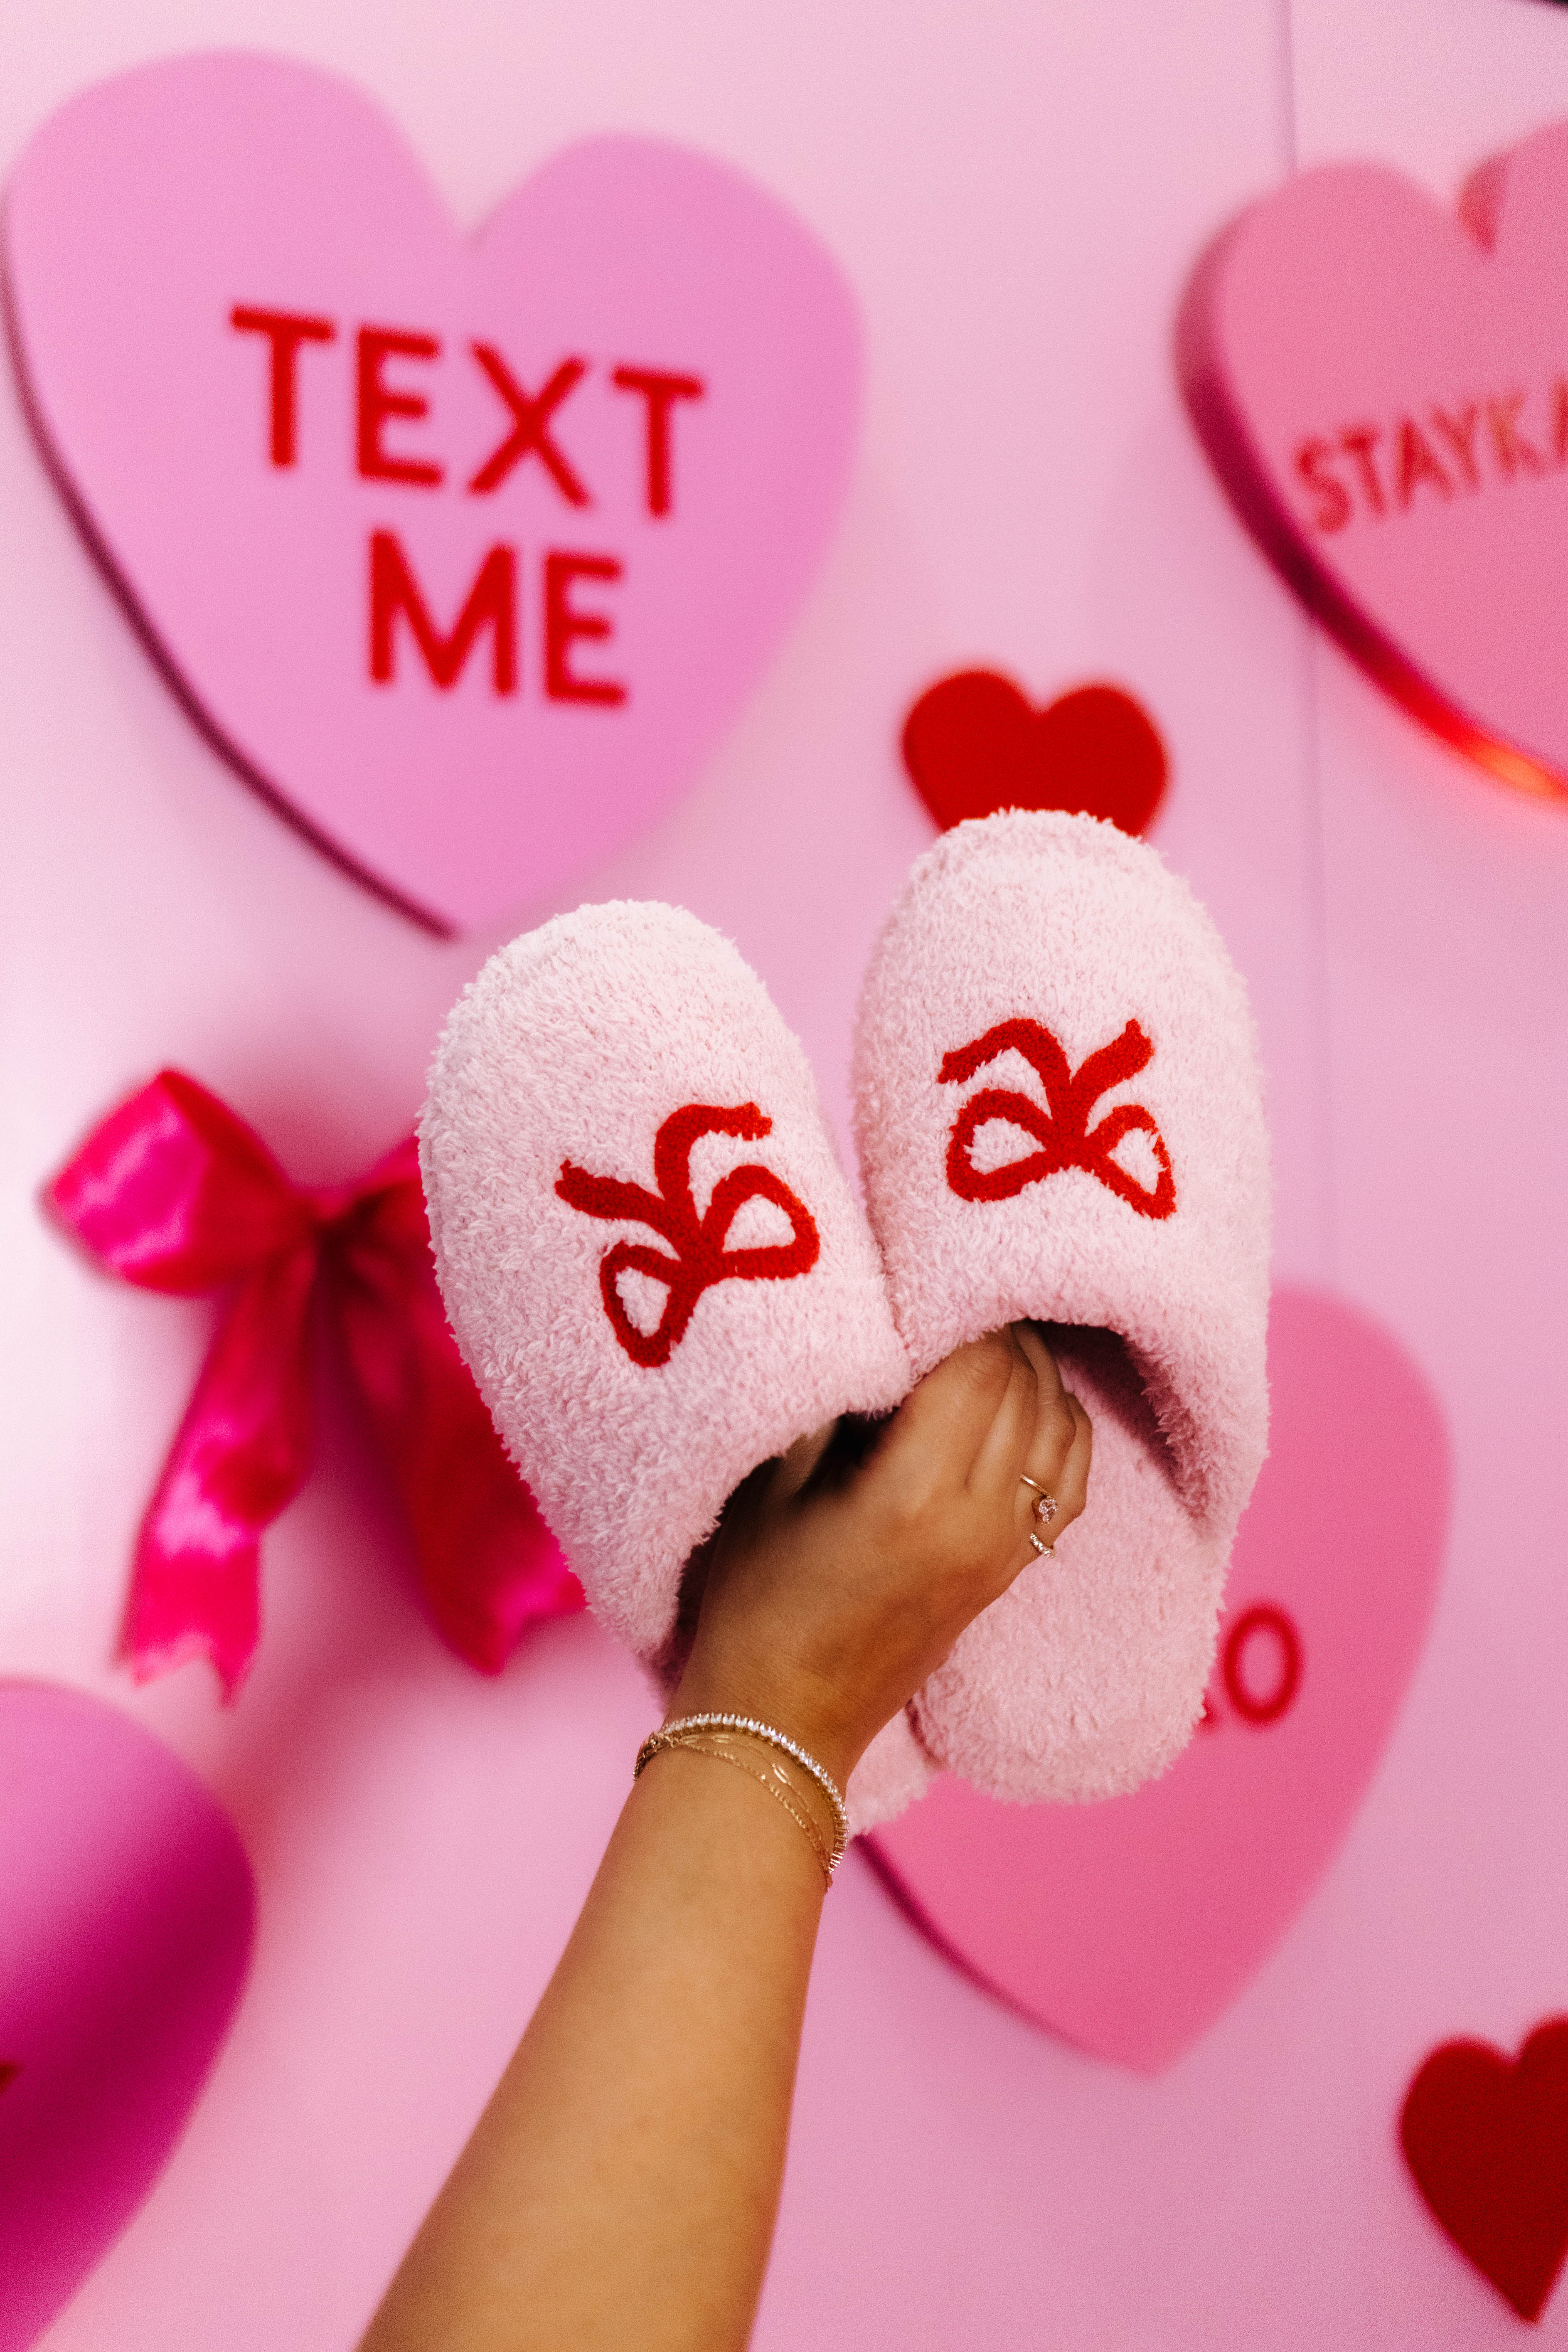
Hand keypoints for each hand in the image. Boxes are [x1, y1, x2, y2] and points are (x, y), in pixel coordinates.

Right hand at [671, 1324, 1092, 1788]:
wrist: (782, 1720)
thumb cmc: (753, 1602)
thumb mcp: (767, 1488)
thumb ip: (826, 1405)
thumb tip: (872, 1330)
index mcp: (914, 1496)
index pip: (976, 1366)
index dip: (961, 1307)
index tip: (930, 1271)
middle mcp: (977, 1522)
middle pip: (1024, 1386)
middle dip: (1000, 1326)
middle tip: (959, 1285)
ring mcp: (1002, 1551)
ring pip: (1059, 1427)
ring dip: (1035, 1369)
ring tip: (992, 1330)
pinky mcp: (1008, 1572)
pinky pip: (1068, 1482)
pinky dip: (1062, 1427)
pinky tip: (1033, 1397)